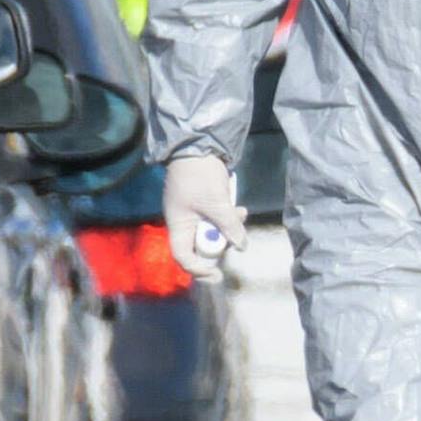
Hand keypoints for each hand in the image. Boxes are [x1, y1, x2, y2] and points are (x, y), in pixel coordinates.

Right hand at [163, 154, 247, 280]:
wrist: (197, 146)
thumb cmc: (199, 176)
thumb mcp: (216, 203)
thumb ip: (229, 226)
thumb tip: (242, 246)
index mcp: (179, 225)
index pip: (183, 256)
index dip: (198, 269)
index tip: (217, 274)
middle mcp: (185, 223)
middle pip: (201, 247)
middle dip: (221, 244)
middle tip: (237, 238)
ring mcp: (194, 214)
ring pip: (213, 232)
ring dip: (228, 228)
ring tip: (240, 214)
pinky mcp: (204, 205)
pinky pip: (217, 220)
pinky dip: (228, 217)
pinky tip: (238, 208)